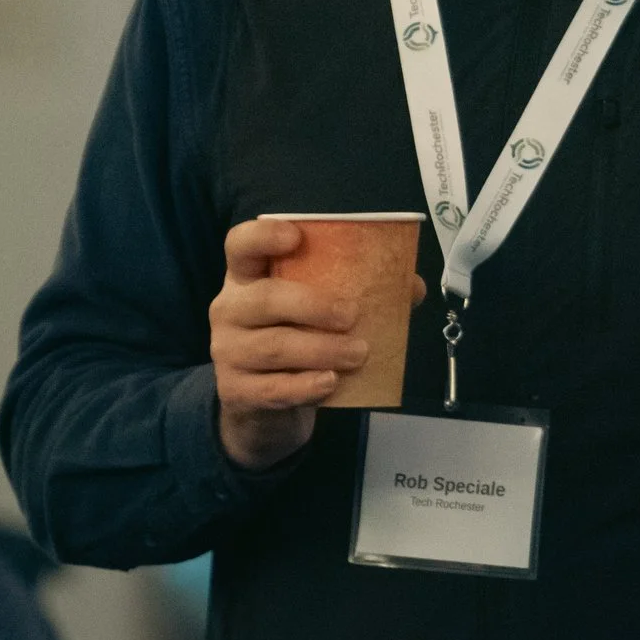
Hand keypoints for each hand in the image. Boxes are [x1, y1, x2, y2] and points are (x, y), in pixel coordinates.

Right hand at [208, 218, 425, 470]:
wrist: (261, 405)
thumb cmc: (296, 340)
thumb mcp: (317, 312)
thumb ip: (361, 292)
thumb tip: (413, 286)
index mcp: (249, 277)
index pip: (240, 245)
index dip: (262, 235)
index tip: (295, 236)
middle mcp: (229, 309)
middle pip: (264, 298)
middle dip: (313, 305)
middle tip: (353, 315)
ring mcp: (226, 352)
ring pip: (273, 347)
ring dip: (321, 349)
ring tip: (359, 353)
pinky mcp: (234, 391)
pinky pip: (271, 388)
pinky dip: (304, 386)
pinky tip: (330, 382)